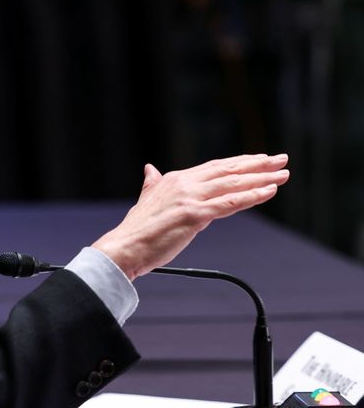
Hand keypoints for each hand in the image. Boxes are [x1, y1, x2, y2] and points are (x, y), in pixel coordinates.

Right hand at [93, 154, 289, 280]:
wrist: (124, 247)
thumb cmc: (136, 230)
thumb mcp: (146, 199)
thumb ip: (151, 183)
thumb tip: (149, 169)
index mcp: (174, 179)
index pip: (214, 167)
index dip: (239, 163)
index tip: (259, 160)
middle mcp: (184, 183)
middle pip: (228, 170)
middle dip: (257, 164)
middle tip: (281, 159)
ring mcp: (190, 198)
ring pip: (233, 184)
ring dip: (261, 178)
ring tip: (282, 175)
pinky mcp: (195, 214)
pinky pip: (230, 203)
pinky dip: (252, 196)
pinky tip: (269, 191)